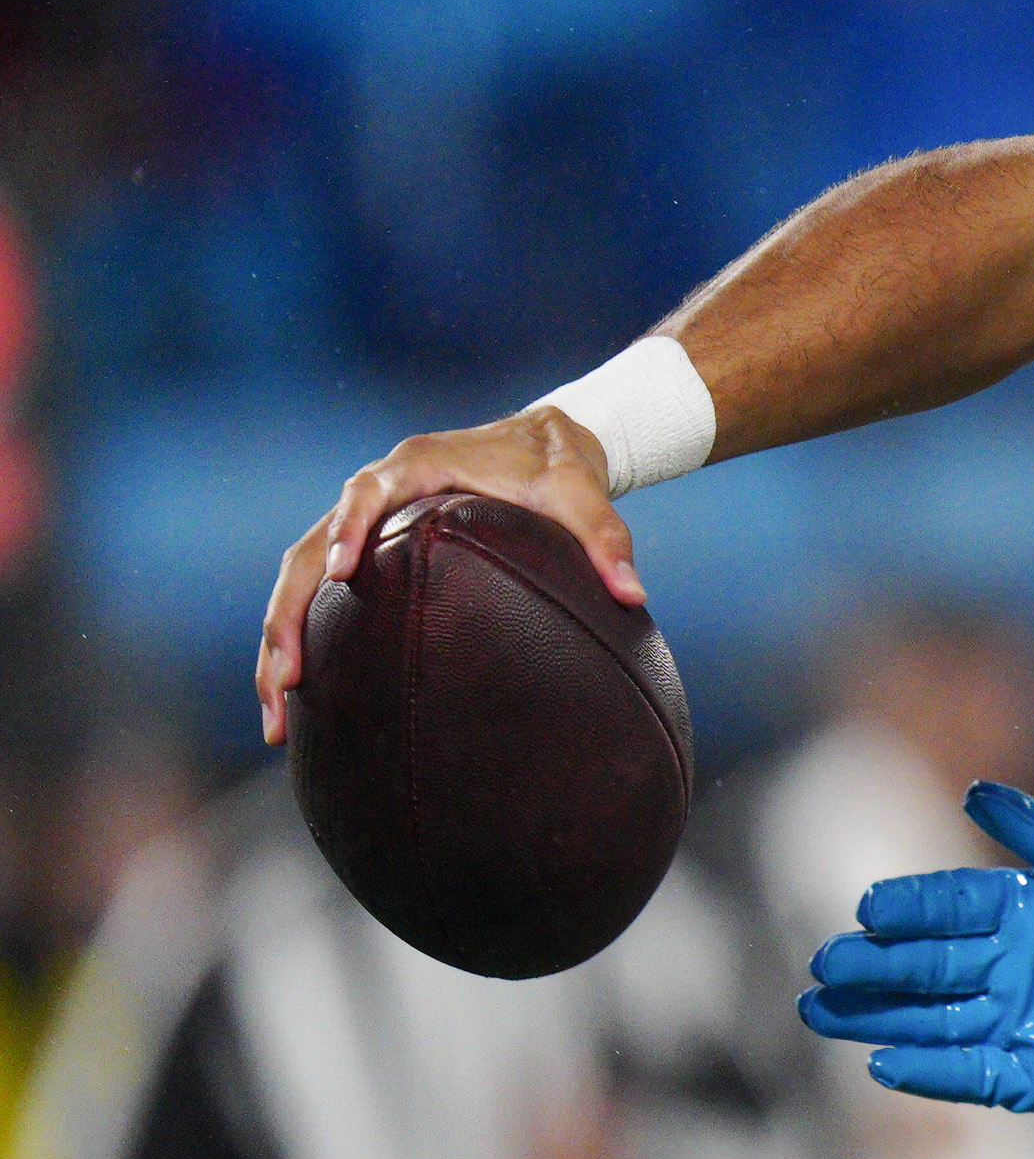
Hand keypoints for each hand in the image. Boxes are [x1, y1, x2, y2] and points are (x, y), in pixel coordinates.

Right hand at [257, 406, 635, 744]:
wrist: (545, 444)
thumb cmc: (560, 468)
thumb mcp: (586, 494)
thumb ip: (608, 538)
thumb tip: (633, 594)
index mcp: (417, 465)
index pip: (368, 492)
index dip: (349, 529)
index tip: (341, 573)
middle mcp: (376, 490)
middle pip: (310, 551)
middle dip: (289, 615)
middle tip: (288, 679)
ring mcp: (362, 522)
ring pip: (300, 580)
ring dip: (280, 641)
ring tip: (276, 715)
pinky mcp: (366, 549)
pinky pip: (319, 594)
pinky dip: (302, 640)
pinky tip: (298, 702)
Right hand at [796, 782, 1033, 1117]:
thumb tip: (973, 790)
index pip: (954, 905)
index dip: (911, 907)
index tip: (866, 906)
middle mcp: (1021, 967)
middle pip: (931, 965)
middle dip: (877, 965)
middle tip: (825, 965)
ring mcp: (1030, 1022)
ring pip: (937, 1020)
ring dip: (882, 1017)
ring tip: (823, 1010)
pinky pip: (977, 1075)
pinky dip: (933, 1071)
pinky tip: (886, 1063)